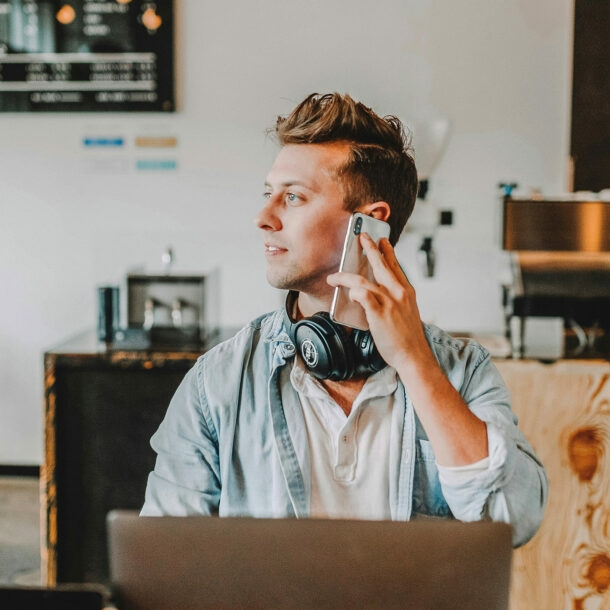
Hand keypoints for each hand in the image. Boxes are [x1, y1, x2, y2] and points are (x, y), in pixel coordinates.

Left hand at [327, 233, 431, 372]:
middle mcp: (398, 293)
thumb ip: (395, 300)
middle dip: (370, 249)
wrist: (413, 354)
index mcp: (406, 292)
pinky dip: (354, 292)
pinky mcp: (379, 314)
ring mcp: (388, 302)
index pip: (395, 266)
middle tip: (362, 237)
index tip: (383, 241)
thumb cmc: (408, 337)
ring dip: (345, 277)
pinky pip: (363, 296)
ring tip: (334, 276)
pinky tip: (348, 293)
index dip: (388, 252)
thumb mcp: (407, 311)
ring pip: (363, 281)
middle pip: (381, 265)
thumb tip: (377, 294)